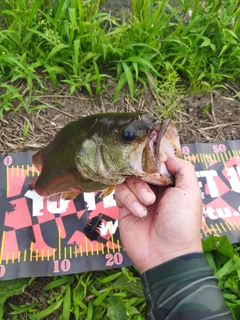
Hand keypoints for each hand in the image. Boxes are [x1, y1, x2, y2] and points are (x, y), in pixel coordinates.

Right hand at [115, 156, 202, 272]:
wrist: (165, 252)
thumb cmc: (181, 221)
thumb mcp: (190, 191)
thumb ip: (183, 168)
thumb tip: (165, 155)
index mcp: (170, 183)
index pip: (157, 162)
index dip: (153, 161)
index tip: (151, 163)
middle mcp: (154, 188)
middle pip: (140, 168)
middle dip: (145, 177)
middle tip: (152, 190)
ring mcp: (137, 197)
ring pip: (128, 178)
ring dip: (137, 190)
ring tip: (148, 204)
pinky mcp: (124, 207)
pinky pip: (120, 192)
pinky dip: (129, 200)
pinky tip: (139, 213)